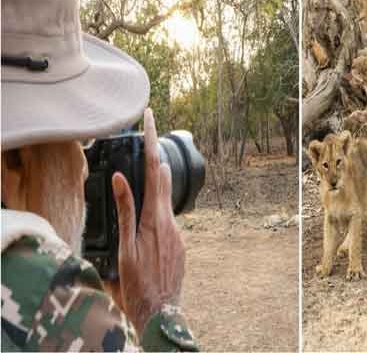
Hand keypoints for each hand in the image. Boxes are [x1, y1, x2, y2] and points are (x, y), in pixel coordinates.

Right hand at [111, 108, 185, 333]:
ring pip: (165, 199)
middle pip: (163, 179)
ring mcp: (178, 232)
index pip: (153, 171)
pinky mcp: (180, 243)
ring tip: (146, 165)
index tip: (150, 117)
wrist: (162, 312)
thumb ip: (125, 211)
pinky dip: (158, 208)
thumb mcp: (125, 248)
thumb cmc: (137, 284)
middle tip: (148, 131)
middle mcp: (172, 221)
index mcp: (156, 218)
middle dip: (154, 155)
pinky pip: (168, 218)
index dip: (151, 142)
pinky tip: (149, 213)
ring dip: (155, 182)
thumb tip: (121, 178)